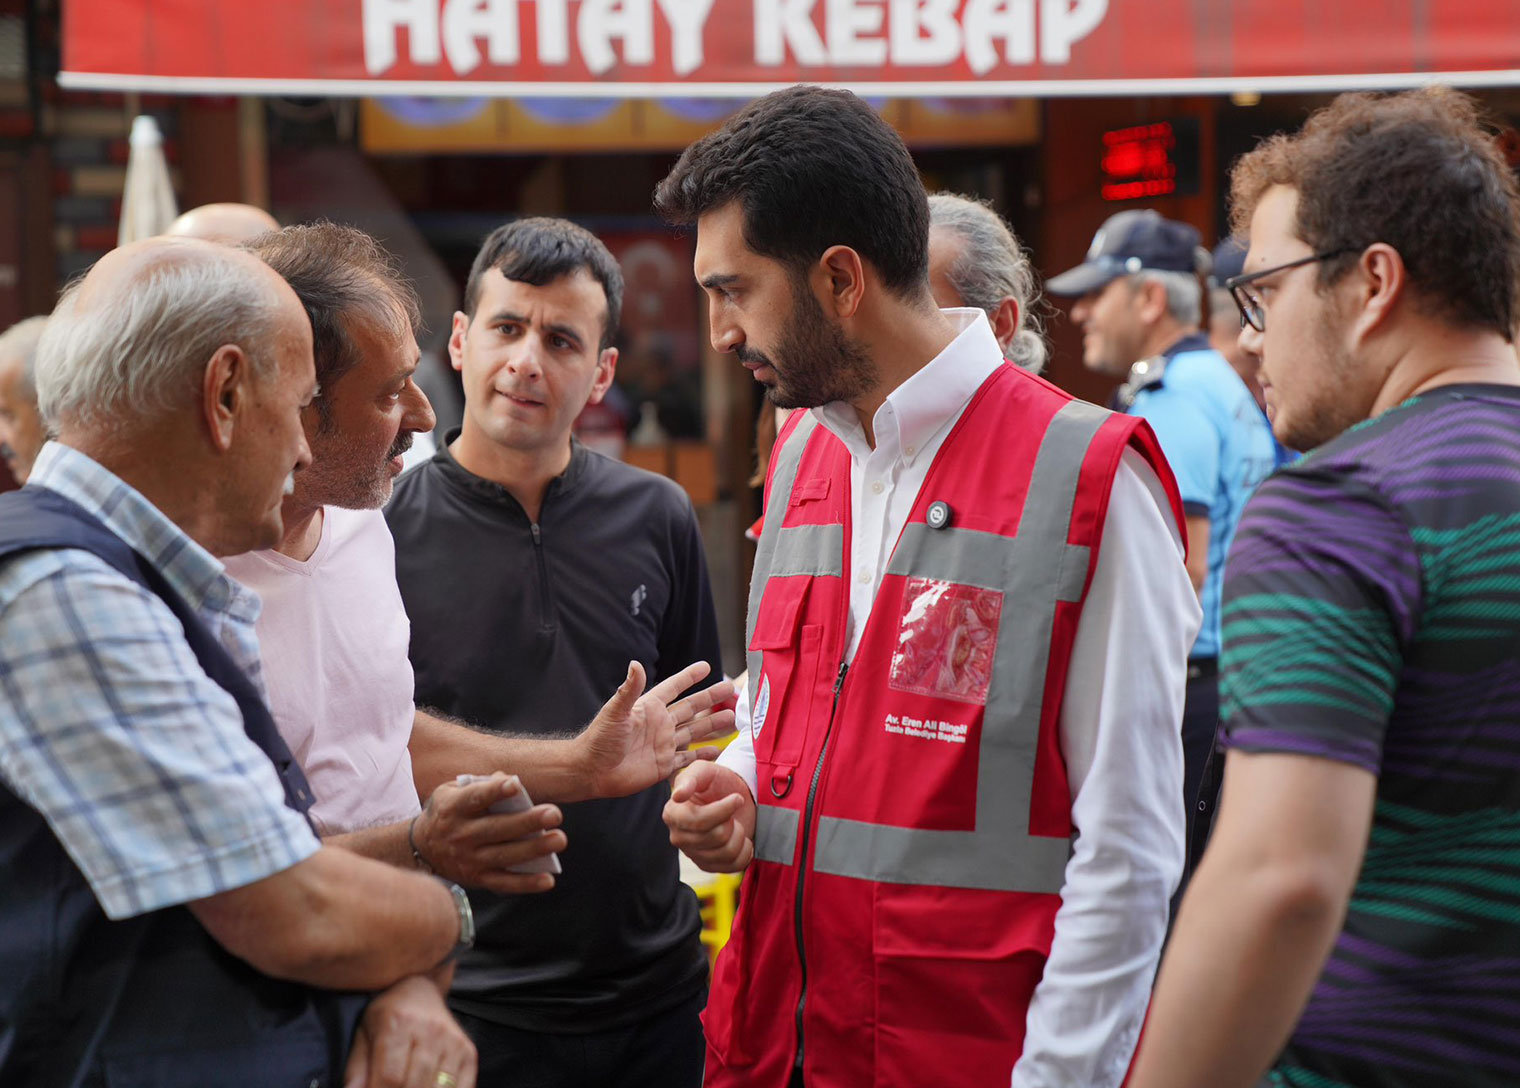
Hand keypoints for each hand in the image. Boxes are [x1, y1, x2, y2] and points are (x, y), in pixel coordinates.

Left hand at [344, 975, 476, 1087]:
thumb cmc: (387, 1016)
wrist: (421, 989)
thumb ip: (357, 1069)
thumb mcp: (364, 1034)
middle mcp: (430, 1030)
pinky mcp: (469, 1051)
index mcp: (398, 1023)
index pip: (390, 1077)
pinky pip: (462, 1087)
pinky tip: (429, 1087)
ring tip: (408, 1087)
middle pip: (414, 1085)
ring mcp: (453, 1041)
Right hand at [413, 773, 565, 893]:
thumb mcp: (452, 791)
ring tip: (559, 839)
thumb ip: (480, 784)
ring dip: (533, 850)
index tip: (515, 785)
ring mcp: (469, 860)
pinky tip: (548, 879)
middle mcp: (460, 836)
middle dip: (527, 822)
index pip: (475, 798)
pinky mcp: (477, 879)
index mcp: (453, 808)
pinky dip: (526, 884)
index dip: (494, 792)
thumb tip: (509, 780)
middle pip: (496, 829)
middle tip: (554, 814)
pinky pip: (504, 883)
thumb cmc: (449, 812)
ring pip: (504, 856)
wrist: (421, 849)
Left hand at [579, 660, 736, 799]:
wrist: (592, 771)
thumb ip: (629, 690)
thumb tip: (636, 663)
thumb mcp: (615, 712)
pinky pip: (689, 758)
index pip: (673, 688)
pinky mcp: (665, 765)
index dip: (689, 677)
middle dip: (710, 698)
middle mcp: (660, 724)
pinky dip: (704, 755)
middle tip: (731, 688)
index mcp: (649, 708)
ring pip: (695, 731)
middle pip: (691, 707)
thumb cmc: (599, 739)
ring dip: (713, 724)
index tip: (706, 666)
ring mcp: (664, 744)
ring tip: (732, 717)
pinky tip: (718, 750)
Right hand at [663, 761, 755, 872]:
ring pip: (727, 852)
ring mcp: (693, 854)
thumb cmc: (717, 782)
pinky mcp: (708, 865)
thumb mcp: (705, 771)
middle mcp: (678, 836)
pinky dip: (744, 851)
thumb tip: (677, 795)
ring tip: (734, 823)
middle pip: (717, 836)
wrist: (734, 797)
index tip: (737, 798)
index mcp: (673, 813)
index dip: (724, 810)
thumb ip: (690, 778)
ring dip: (739, 834)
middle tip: (731, 811)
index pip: (700, 821)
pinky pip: (734, 865)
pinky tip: (739, 838)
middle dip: (731, 820)